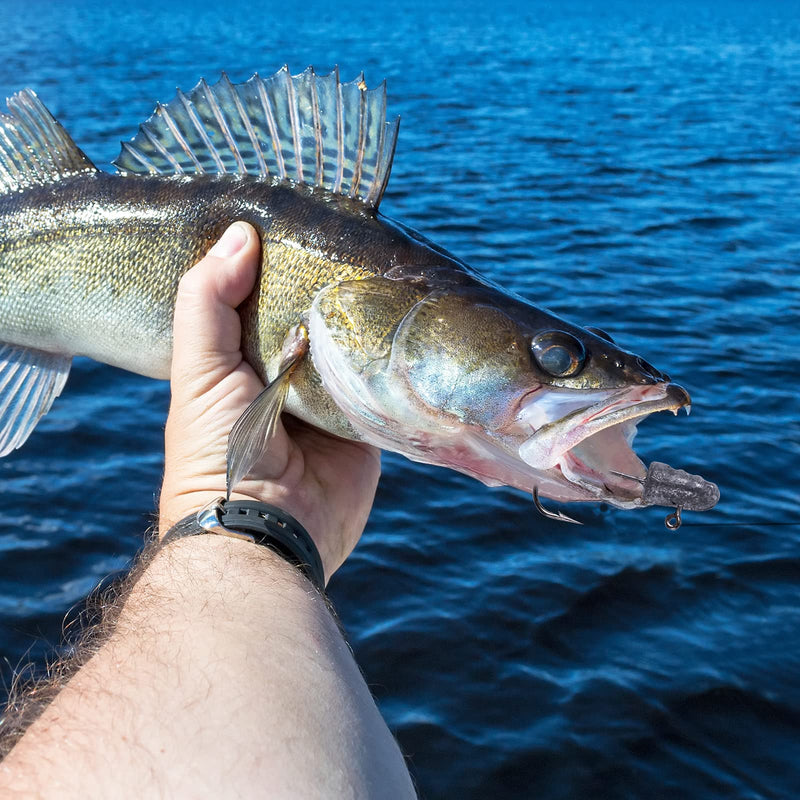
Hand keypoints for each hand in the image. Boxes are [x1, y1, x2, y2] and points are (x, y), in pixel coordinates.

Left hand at [159, 222, 380, 581]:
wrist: (265, 530)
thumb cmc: (217, 448)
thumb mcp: (199, 368)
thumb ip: (208, 302)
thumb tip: (240, 233)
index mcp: (245, 359)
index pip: (266, 298)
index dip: (282, 264)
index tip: (308, 222)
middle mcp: (289, 375)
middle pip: (317, 319)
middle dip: (334, 290)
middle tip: (365, 241)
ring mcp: (331, 399)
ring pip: (354, 346)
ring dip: (368, 321)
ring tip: (395, 271)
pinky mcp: (367, 422)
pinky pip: (384, 383)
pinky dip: (393, 361)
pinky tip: (411, 321)